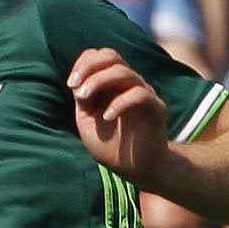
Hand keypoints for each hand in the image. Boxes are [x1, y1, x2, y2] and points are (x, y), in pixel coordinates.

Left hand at [67, 47, 167, 180]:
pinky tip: (107, 117)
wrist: (137, 171)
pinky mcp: (157, 109)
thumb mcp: (88, 121)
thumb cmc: (112, 147)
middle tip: (74, 86)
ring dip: (99, 81)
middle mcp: (130, 84)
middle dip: (89, 66)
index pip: (101, 56)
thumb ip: (83, 99)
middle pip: (112, 56)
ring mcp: (145, 94)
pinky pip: (140, 94)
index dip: (84, 63)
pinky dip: (120, 103)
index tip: (71, 83)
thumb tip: (78, 80)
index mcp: (113, 84)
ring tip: (84, 98)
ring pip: (124, 72)